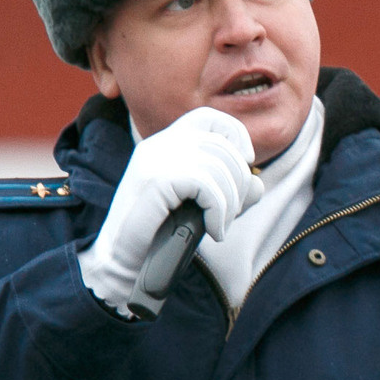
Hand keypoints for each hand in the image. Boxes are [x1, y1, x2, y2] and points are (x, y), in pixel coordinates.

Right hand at [77, 107, 263, 314]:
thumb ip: (232, 190)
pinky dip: (219, 212)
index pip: (209, 118)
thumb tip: (257, 184)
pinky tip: (214, 231)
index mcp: (165, 143)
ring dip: (230, 204)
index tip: (244, 162)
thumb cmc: (162, 235)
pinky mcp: (155, 179)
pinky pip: (207, 186)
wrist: (121, 261)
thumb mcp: (202, 206)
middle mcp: (158, 144)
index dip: (236, 135)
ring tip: (219, 226)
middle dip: (239, 183)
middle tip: (229, 214)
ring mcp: (154, 159)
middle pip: (222, 146)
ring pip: (218, 167)